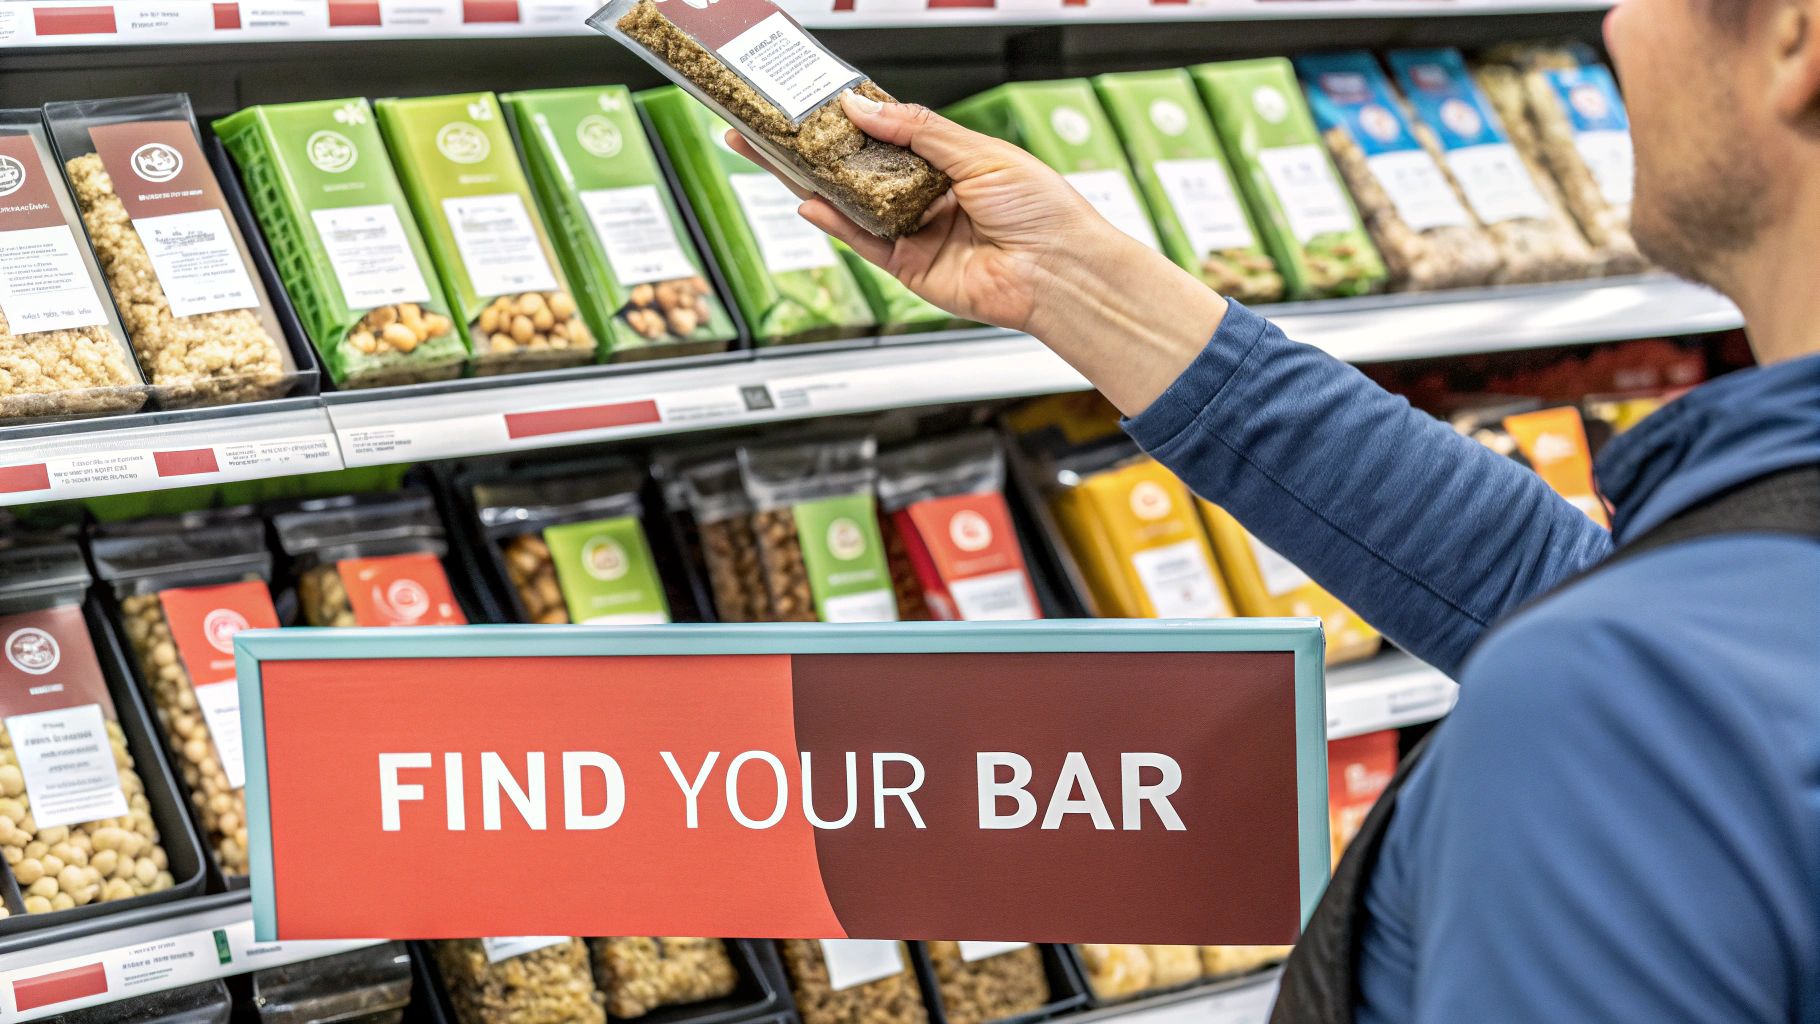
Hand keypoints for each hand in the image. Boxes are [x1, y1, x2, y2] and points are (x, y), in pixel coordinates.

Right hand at [728, 91, 1226, 414]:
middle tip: (766, 124)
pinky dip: (834, 221)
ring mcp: (916, 231)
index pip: (885, 130)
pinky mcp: (909, 267)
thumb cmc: (1044, 212)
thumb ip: (916, 130)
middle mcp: (928, 194)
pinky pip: (863, 241)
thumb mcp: (978, 152)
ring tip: (770, 153)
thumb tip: (863, 106)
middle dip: (812, 146)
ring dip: (810, 179)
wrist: (1062, 272)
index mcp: (949, 160)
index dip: (848, 115)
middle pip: (857, 166)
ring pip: (852, 202)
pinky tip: (808, 199)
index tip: (810, 97)